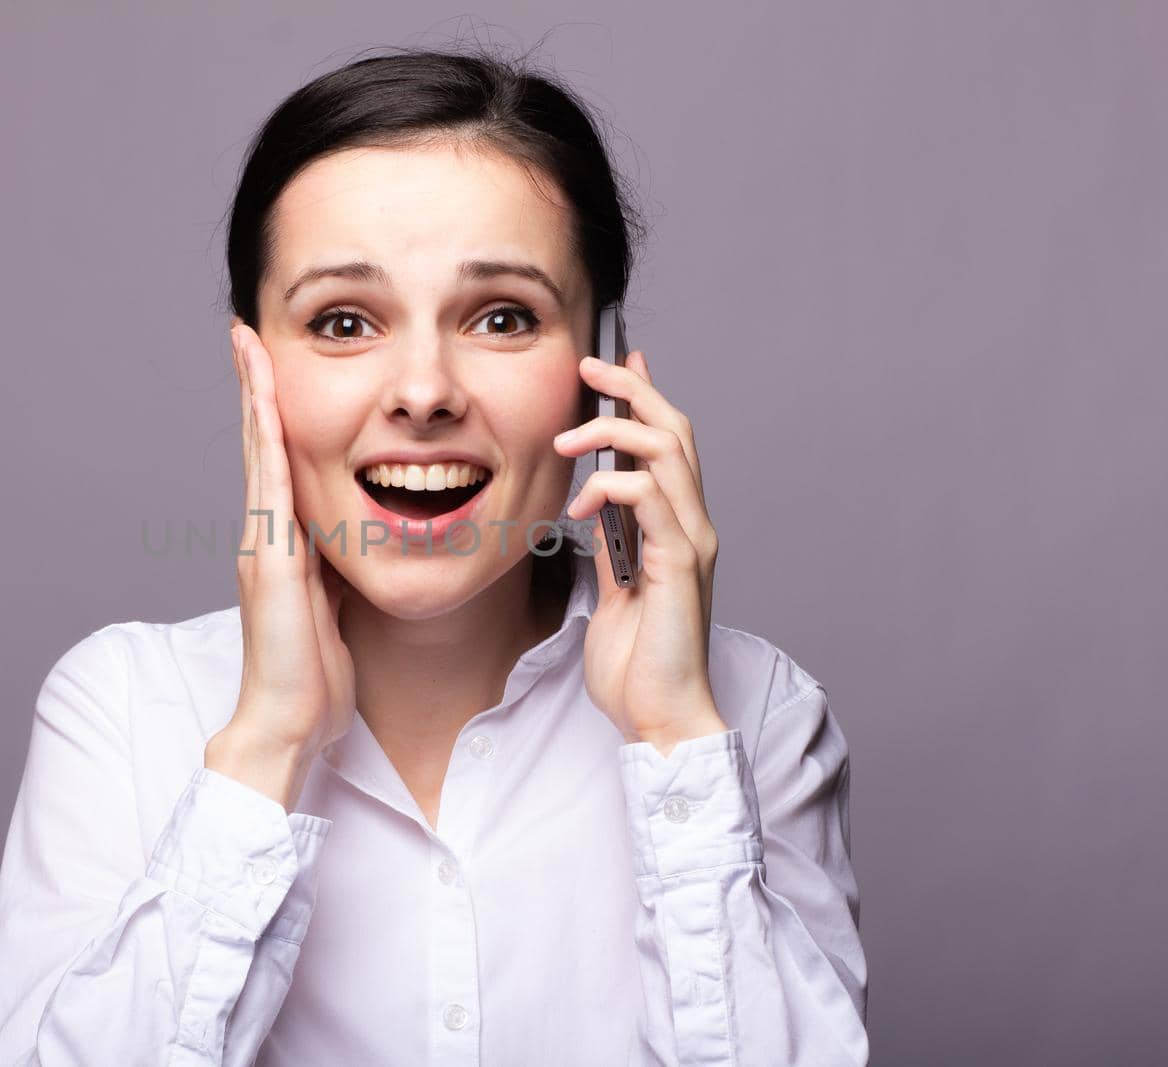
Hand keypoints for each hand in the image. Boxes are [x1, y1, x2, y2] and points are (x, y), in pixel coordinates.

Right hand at [208, 321, 356, 808]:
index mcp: (284, 545)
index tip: (273, 366)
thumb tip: (352, 545)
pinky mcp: (271, 558)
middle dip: (256, 385)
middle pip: (261, 444)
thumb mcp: (334, 609)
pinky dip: (266, 438)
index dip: (275, 413)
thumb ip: (335, 572)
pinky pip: (271, 483)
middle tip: (247, 330)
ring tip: (247, 342)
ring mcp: (263, 543)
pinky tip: (265, 400)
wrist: (286, 724)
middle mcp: (266, 535)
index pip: (280, 463)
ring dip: (254, 394)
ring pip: (260, 452)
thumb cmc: (312, 679)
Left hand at [552, 349, 727, 755]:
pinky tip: (581, 501)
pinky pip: (651, 497)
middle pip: (675, 430)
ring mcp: (691, 543)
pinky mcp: (679, 565)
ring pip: (668, 452)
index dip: (643, 398)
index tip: (611, 367)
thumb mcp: (614, 588)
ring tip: (566, 440)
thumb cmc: (636, 664)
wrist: (660, 717)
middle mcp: (693, 526)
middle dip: (632, 390)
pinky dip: (612, 485)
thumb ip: (614, 544)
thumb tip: (595, 505)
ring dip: (613, 431)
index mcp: (677, 529)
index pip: (668, 444)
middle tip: (588, 368)